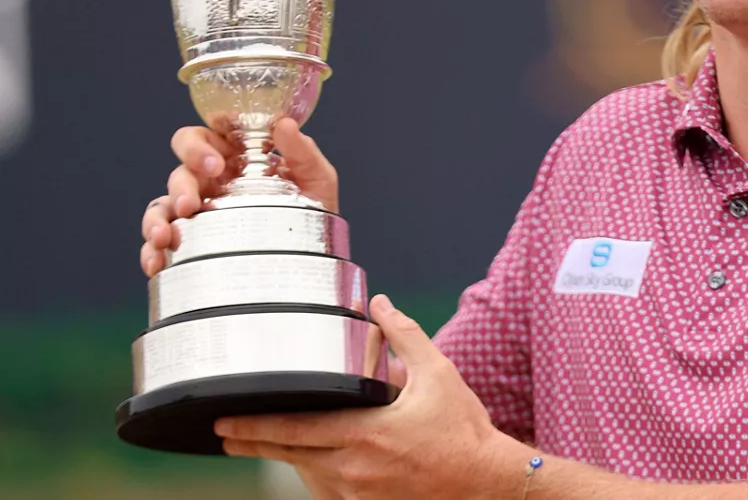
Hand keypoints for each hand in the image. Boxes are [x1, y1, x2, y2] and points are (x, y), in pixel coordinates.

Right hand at [138, 117, 339, 276]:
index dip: (203, 141)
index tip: (216, 159)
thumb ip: (303, 151)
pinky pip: (159, 241)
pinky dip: (151, 250)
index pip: (208, 135)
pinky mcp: (190, 241)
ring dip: (158, 216)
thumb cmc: (314, 210)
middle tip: (197, 196)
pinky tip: (157, 262)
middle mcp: (213, 179)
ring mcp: (199, 209)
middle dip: (184, 173)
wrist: (314, 258)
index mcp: (238, 157)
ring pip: (164, 201)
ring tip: (167, 235)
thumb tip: (284, 124)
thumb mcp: (317, 179)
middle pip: (182, 162)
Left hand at [215, 295, 521, 499]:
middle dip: (253, 442)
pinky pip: (328, 490)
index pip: (295, 429)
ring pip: (307, 473)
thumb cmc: (462, 429)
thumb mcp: (438, 373)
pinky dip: (314, 473)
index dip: (255, 425)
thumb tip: (380, 303)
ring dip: (286, 456)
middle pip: (288, 455)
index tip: (224, 419)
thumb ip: (404, 335)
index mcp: (366, 433)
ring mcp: (358, 493)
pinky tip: (310, 460)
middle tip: (225, 432)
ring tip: (266, 440)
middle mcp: (354, 468)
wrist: (484, 483)